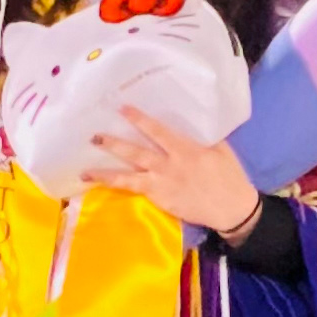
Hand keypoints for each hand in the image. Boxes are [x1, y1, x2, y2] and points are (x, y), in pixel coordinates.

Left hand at [83, 110, 260, 236]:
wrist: (232, 208)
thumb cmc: (229, 175)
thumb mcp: (220, 149)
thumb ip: (200, 137)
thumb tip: (187, 123)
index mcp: (185, 150)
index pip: (157, 131)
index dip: (138, 119)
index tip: (121, 108)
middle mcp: (169, 166)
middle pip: (135, 153)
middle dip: (113, 144)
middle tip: (94, 136)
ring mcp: (162, 186)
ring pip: (129, 178)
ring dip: (106, 174)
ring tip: (85, 172)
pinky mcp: (160, 201)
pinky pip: (136, 192)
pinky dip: (119, 189)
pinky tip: (103, 187)